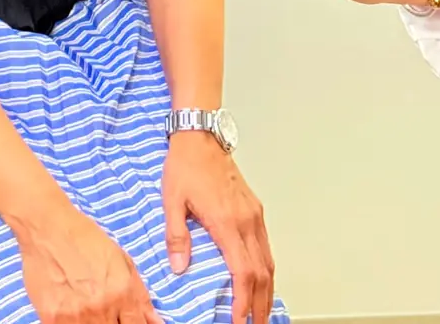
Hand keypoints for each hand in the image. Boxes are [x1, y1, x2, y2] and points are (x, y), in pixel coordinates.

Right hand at [12, 200, 160, 323]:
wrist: (47, 227)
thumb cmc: (85, 238)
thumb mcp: (120, 260)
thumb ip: (140, 295)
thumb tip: (156, 322)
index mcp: (122, 292)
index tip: (125, 319)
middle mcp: (101, 307)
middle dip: (114, 323)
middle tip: (105, 309)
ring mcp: (76, 317)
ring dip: (94, 323)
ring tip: (88, 306)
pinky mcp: (52, 319)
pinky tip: (72, 310)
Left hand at [163, 132, 273, 323]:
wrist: (201, 134)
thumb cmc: (185, 164)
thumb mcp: (172, 199)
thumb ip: (176, 235)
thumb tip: (179, 267)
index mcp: (226, 221)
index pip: (242, 272)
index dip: (243, 301)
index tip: (238, 319)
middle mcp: (246, 220)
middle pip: (262, 273)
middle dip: (260, 304)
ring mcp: (253, 214)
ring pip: (268, 261)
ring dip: (267, 290)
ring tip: (260, 311)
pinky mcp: (254, 209)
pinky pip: (266, 246)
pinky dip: (267, 269)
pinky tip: (262, 278)